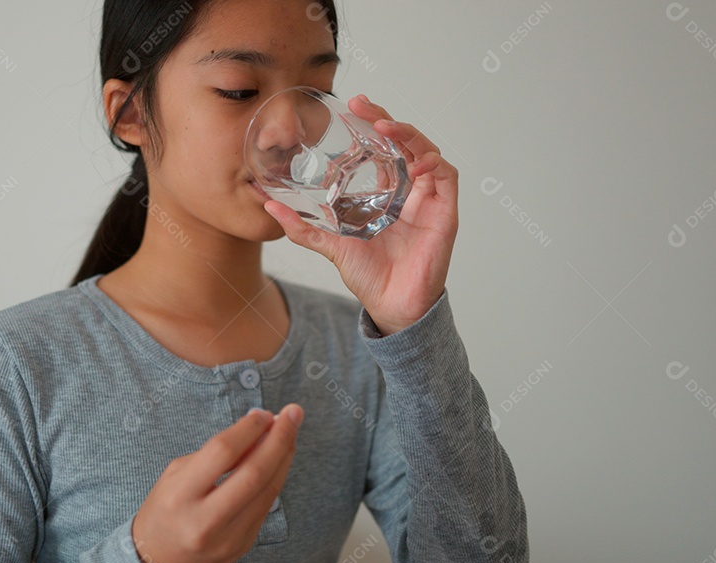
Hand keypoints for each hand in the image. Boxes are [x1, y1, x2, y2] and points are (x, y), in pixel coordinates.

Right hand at [131, 404, 302, 562]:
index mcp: (181, 495)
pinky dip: (276, 477)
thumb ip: (214, 454)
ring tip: (290, 430)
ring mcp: (228, 537)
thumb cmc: (165, 511)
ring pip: (269, 490)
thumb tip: (258, 430)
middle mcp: (206, 520)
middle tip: (293, 413)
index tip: (262, 412)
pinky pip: (266, 505)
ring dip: (284, 456)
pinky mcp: (244, 545)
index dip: (248, 428)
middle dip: (280, 438)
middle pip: (255, 472)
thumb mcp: (176, 476)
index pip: (223, 452)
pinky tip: (280, 458)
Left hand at [263, 93, 458, 335]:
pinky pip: (447, 176)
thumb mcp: (329, 244)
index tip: (353, 105)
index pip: (384, 147)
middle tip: (364, 106)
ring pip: (427, 151)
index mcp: (387, 192)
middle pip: (405, 141)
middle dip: (387, 119)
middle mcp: (410, 191)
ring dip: (409, 134)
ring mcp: (429, 199)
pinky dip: (433, 164)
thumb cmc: (369, 276)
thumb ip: (302, 226)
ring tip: (385, 128)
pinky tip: (414, 164)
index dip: (372, 122)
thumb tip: (269, 206)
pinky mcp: (445, 212)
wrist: (391, 305)